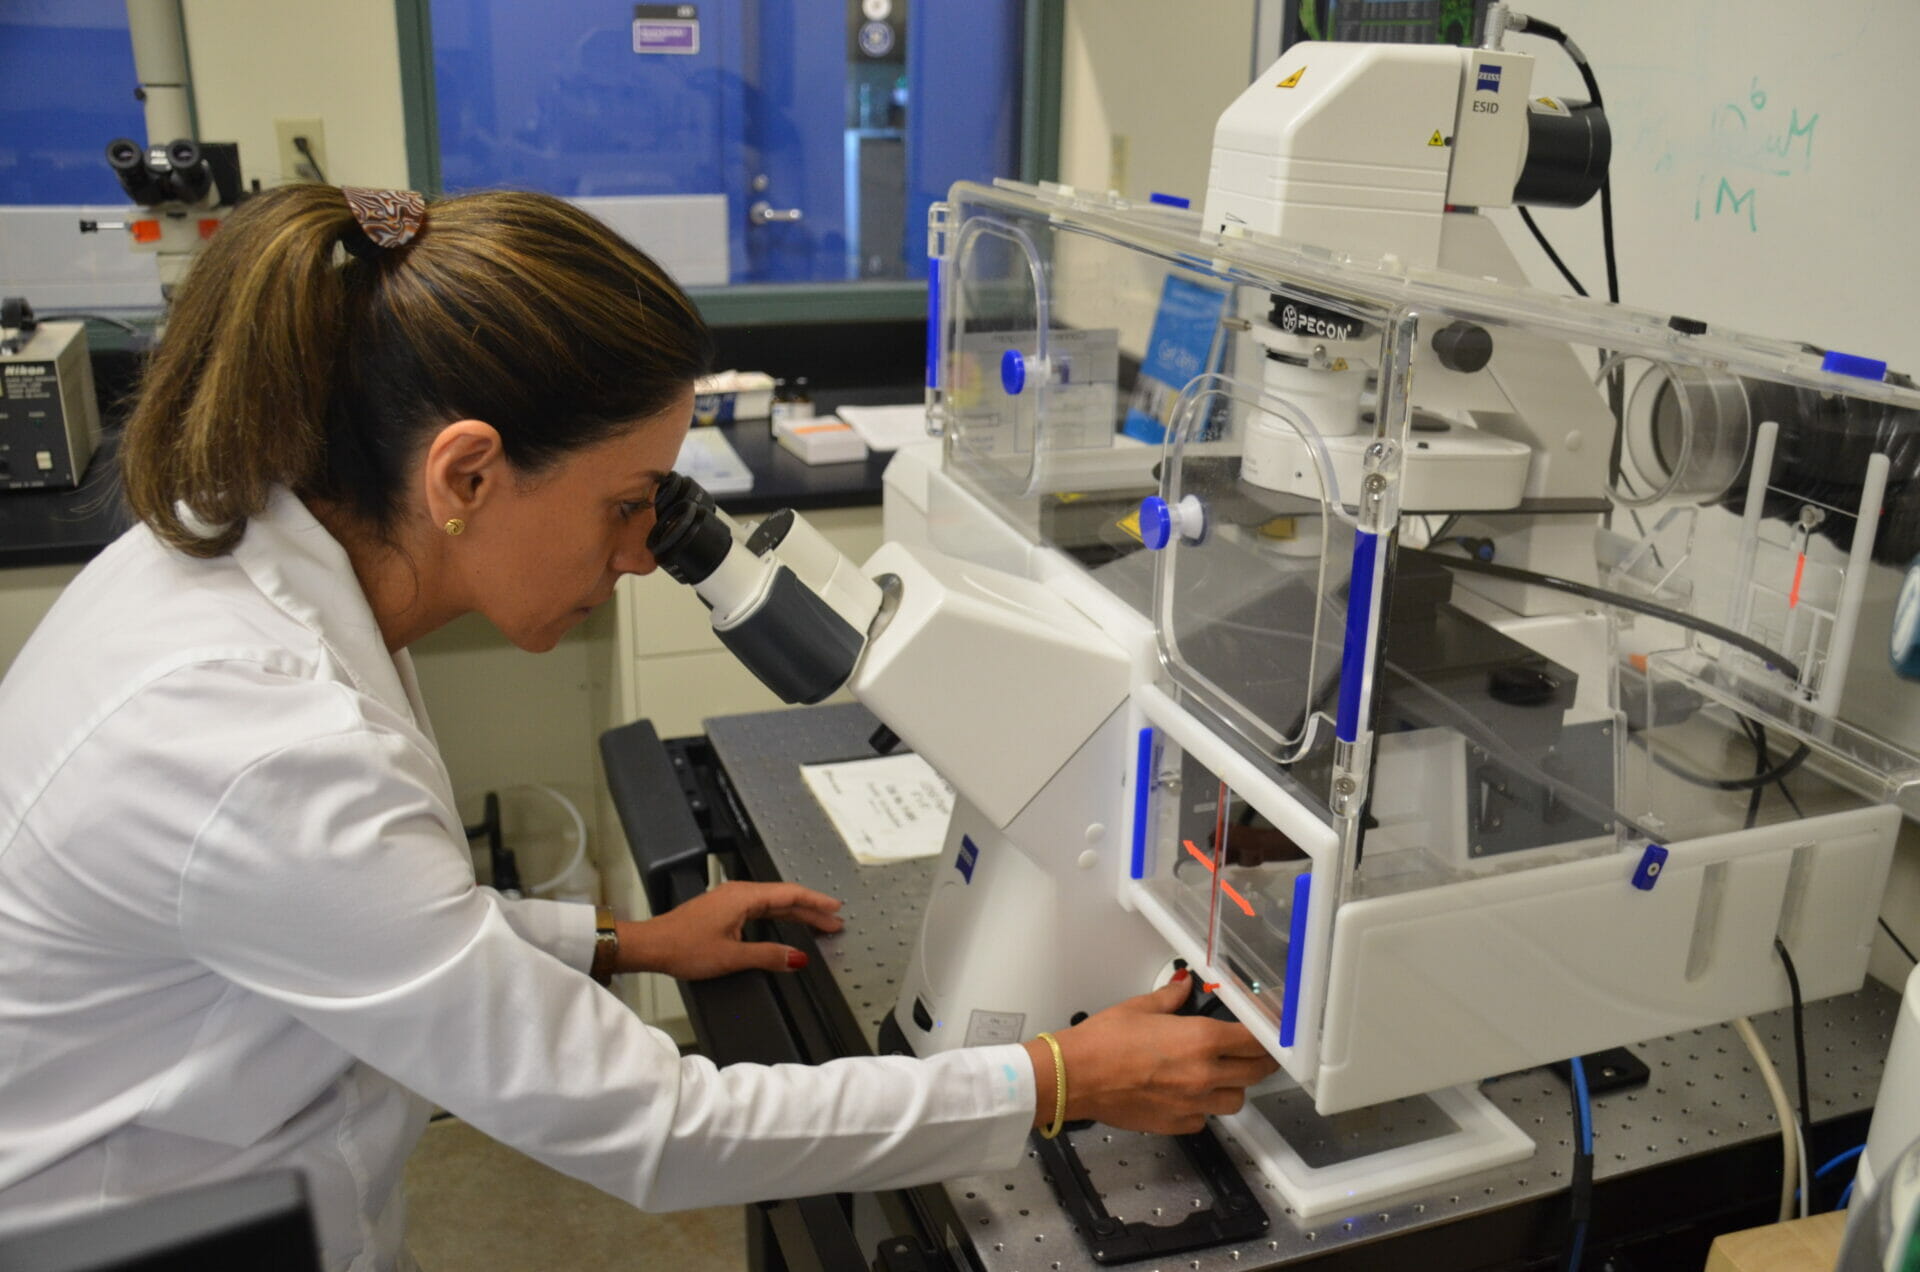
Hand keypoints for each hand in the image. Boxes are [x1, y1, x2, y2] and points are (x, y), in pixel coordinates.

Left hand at [617, 881, 843, 980]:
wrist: (651, 946)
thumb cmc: (683, 947)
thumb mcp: (731, 956)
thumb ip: (768, 956)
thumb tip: (797, 958)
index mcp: (743, 897)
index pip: (789, 895)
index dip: (815, 902)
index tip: (835, 909)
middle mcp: (738, 894)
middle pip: (783, 899)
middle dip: (810, 911)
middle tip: (833, 922)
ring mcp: (730, 902)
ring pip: (772, 905)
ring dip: (795, 915)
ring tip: (817, 925)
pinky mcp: (723, 911)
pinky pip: (759, 910)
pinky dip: (778, 918)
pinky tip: (785, 927)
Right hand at [1023, 974, 1278, 1135]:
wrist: (1075, 1078)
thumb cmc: (1102, 1042)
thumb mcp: (1138, 1008)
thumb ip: (1170, 998)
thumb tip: (1183, 985)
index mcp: (1200, 1040)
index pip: (1254, 1040)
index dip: (1266, 1036)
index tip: (1268, 1032)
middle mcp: (1203, 1074)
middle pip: (1255, 1072)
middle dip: (1258, 1061)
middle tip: (1251, 1052)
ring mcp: (1192, 1104)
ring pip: (1236, 1100)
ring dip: (1233, 1086)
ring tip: (1219, 1074)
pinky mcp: (1177, 1124)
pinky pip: (1205, 1119)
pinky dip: (1203, 1108)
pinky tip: (1188, 1095)